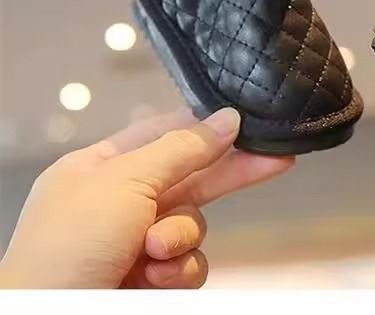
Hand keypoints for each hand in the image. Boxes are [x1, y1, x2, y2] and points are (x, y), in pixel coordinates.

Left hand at [0, 107, 293, 288]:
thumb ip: (182, 149)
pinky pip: (188, 265)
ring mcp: (135, 244)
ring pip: (193, 226)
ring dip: (181, 237)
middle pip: (190, 177)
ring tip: (154, 252)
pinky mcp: (150, 280)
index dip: (203, 127)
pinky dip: (177, 271)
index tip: (244, 120)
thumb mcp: (124, 181)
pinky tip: (154, 278)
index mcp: (100, 168)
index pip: (162, 134)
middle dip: (231, 172)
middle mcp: (120, 204)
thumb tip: (227, 118)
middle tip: (279, 158)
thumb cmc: (70, 244)